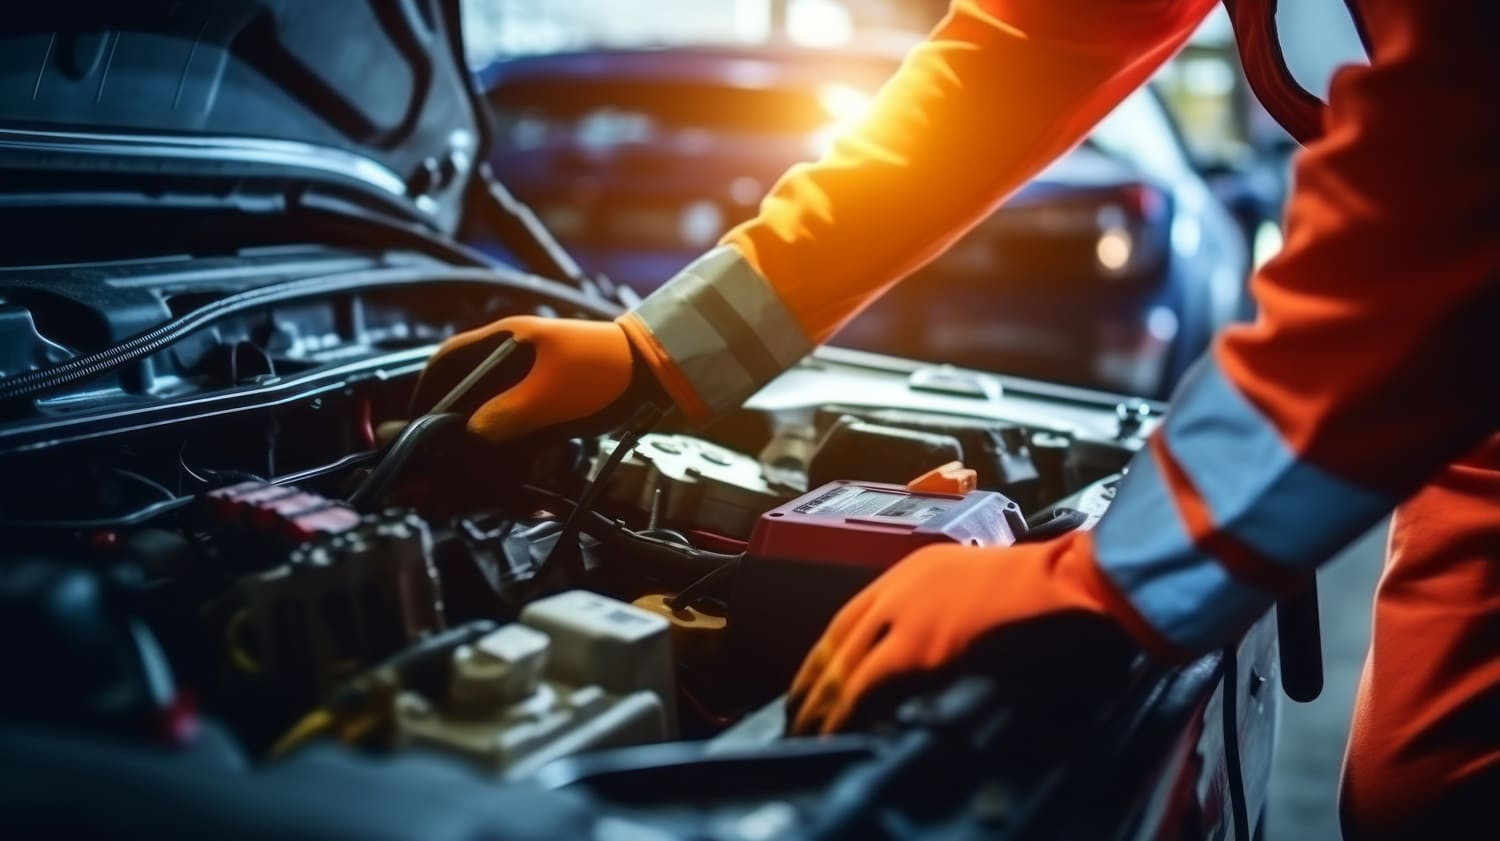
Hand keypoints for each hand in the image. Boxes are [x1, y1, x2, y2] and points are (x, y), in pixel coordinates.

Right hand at [410, 316, 660, 442]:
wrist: (654, 369)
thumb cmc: (603, 367)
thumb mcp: (551, 392)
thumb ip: (509, 414)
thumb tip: (473, 435)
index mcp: (506, 339)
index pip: (449, 358)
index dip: (427, 387)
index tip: (417, 418)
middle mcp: (514, 355)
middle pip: (468, 387)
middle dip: (453, 417)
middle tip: (441, 450)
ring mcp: (533, 375)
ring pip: (491, 405)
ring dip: (480, 431)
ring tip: (469, 461)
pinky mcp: (551, 395)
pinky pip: (517, 417)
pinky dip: (507, 436)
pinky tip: (505, 458)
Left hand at [787, 534, 1140, 734]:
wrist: (1070, 581)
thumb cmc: (1048, 587)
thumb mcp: (983, 586)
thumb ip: (951, 611)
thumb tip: (937, 647)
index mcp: (918, 567)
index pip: (851, 613)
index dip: (827, 649)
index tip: (814, 675)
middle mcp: (901, 585)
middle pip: (836, 638)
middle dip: (811, 679)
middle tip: (795, 709)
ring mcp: (905, 613)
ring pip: (841, 663)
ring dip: (817, 701)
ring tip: (803, 729)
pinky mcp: (916, 645)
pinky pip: (861, 684)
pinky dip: (839, 711)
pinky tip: (829, 730)